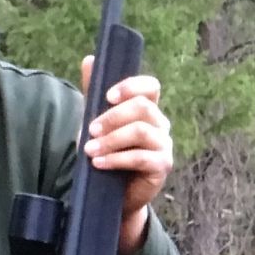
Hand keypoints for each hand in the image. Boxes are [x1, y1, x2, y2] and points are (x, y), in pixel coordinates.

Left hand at [80, 55, 173, 254]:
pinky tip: (99, 163)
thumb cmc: (110, 153)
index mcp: (148, 109)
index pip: (150, 86)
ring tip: (89, 150)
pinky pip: (142, 158)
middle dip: (113, 117)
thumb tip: (89, 60)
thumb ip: (94, 93)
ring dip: (111, 140)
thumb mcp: (99, 122)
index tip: (107, 96)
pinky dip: (117, 159)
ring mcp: (164, 145)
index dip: (131, 86)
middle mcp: (161, 124)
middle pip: (143, 107)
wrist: (116, 195)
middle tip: (90, 129)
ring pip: (141, 132)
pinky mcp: (162, 167)